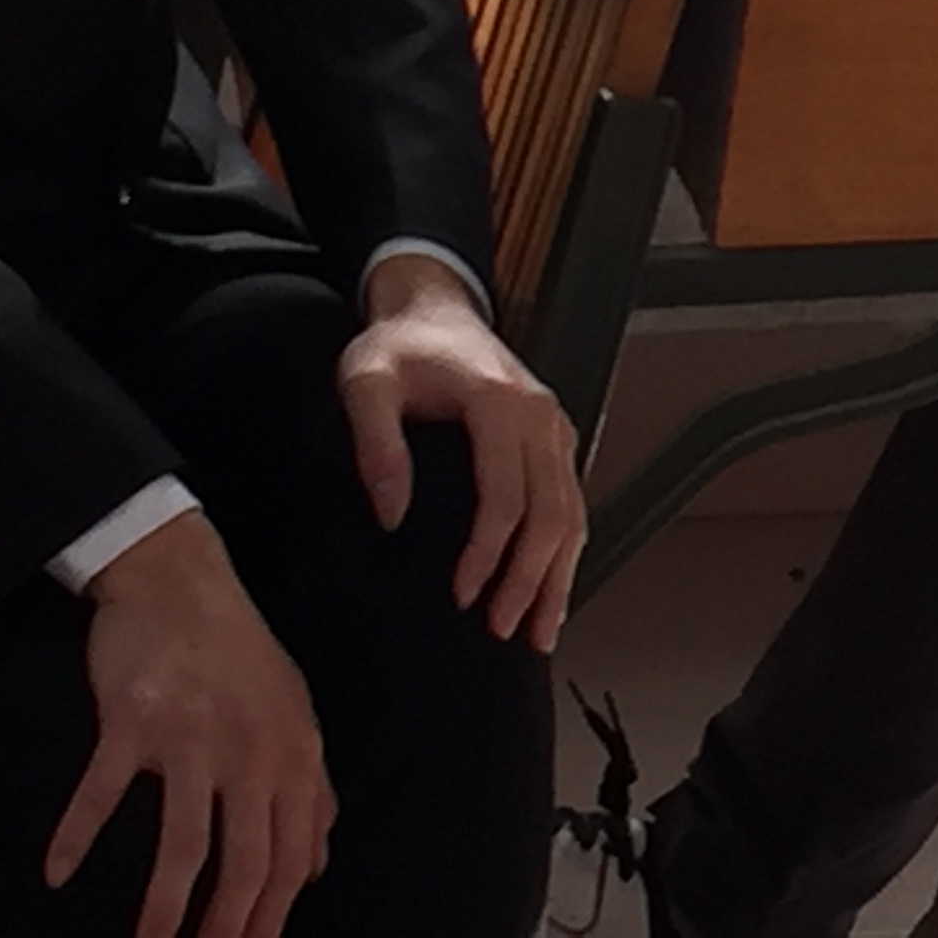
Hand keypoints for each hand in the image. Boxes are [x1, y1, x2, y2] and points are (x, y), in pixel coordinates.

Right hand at [47, 510, 333, 937]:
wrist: (181, 578)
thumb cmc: (238, 652)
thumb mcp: (293, 715)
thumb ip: (310, 791)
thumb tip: (316, 868)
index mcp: (293, 754)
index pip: (292, 858)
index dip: (271, 920)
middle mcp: (251, 750)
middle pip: (246, 865)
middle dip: (224, 932)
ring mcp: (193, 736)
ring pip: (183, 847)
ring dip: (163, 911)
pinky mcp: (136, 719)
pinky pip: (103, 792)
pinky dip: (76, 835)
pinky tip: (57, 871)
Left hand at [338, 255, 585, 650]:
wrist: (431, 306)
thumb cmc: (397, 347)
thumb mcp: (365, 384)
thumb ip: (375, 445)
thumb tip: (392, 515)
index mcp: (497, 401)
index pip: (506, 496)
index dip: (487, 554)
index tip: (462, 595)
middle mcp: (538, 414)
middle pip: (551, 513)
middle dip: (530, 580)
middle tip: (504, 630)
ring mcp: (552, 425)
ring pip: (573, 512)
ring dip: (559, 576)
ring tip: (539, 631)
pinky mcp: (553, 436)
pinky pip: (571, 500)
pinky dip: (567, 550)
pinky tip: (554, 587)